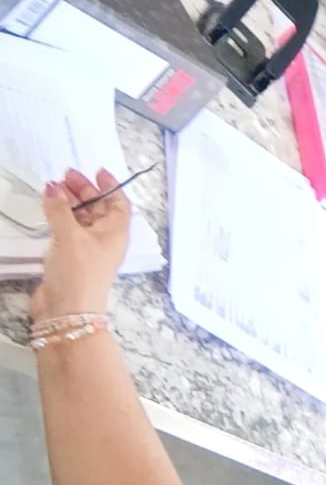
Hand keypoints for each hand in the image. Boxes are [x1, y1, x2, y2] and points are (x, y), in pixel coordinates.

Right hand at [31, 168, 130, 322]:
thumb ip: (59, 209)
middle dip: (83, 191)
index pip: (119, 203)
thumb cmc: (78, 275)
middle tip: (65, 177)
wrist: (66, 313)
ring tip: (53, 190)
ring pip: (81, 220)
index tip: (96, 171)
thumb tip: (52, 188)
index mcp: (115, 232)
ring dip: (70, 204)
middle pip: (98, 208)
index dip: (109, 186)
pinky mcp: (70, 260)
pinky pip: (68, 233)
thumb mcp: (69, 235)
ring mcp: (87, 251)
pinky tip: (48, 211)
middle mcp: (104, 240)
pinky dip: (60, 219)